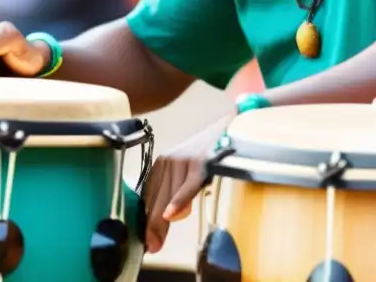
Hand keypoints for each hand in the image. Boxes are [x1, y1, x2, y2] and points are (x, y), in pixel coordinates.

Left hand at [142, 114, 231, 253]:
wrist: (231, 128)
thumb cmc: (210, 154)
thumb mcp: (188, 175)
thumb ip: (176, 196)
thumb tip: (166, 221)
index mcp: (162, 166)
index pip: (148, 196)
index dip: (145, 220)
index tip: (144, 241)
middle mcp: (169, 160)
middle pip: (156, 198)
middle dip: (151, 225)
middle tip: (149, 247)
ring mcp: (184, 159)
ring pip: (169, 194)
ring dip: (161, 219)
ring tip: (156, 241)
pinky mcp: (200, 160)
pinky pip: (188, 184)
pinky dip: (180, 200)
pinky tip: (172, 214)